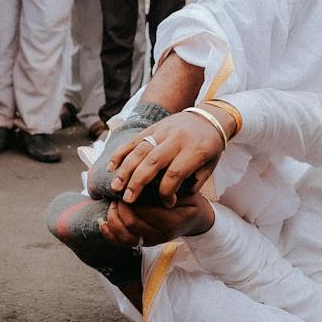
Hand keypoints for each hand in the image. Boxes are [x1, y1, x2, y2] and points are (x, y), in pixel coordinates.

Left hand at [98, 193, 215, 246]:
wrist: (194, 217)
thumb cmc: (188, 199)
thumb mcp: (186, 189)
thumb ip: (168, 186)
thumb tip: (145, 180)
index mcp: (172, 221)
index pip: (145, 212)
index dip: (131, 199)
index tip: (126, 186)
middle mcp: (161, 235)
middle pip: (132, 224)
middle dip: (120, 208)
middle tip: (117, 194)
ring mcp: (152, 241)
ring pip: (125, 237)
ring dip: (113, 220)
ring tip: (112, 205)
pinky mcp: (144, 243)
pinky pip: (123, 244)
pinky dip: (109, 234)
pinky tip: (102, 222)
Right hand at [106, 110, 228, 204]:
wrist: (210, 117)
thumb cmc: (210, 147)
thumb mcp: (210, 165)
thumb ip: (193, 182)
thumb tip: (172, 197)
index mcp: (195, 150)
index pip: (175, 174)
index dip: (168, 192)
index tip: (167, 204)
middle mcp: (177, 139)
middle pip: (153, 161)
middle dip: (138, 182)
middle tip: (127, 200)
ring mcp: (163, 131)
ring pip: (140, 150)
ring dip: (125, 169)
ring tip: (116, 187)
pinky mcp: (153, 127)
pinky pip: (134, 139)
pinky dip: (120, 152)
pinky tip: (111, 167)